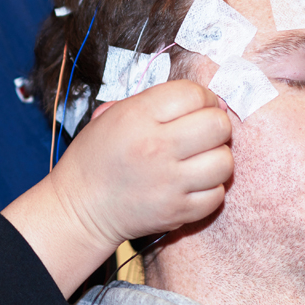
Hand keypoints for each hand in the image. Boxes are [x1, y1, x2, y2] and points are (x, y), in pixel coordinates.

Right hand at [54, 80, 232, 247]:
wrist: (79, 207)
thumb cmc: (97, 157)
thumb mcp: (112, 115)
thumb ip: (156, 101)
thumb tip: (211, 101)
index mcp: (137, 116)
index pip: (194, 93)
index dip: (203, 97)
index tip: (198, 107)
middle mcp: (155, 146)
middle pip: (217, 125)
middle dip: (216, 125)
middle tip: (202, 133)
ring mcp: (169, 182)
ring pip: (224, 161)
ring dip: (217, 158)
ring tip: (200, 160)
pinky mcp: (177, 211)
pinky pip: (217, 195)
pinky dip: (210, 189)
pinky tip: (193, 184)